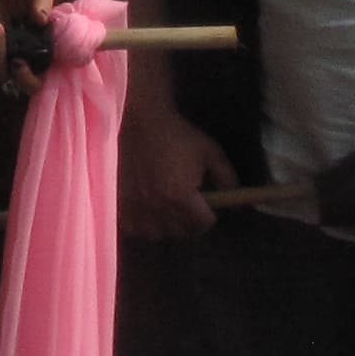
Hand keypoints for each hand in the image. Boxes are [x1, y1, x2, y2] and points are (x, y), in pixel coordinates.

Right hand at [120, 102, 237, 243]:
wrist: (140, 121)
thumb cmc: (176, 136)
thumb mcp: (210, 152)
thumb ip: (227, 178)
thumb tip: (235, 205)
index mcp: (180, 197)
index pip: (202, 224)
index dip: (209, 216)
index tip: (208, 206)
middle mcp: (157, 208)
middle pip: (180, 232)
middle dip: (190, 222)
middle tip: (189, 207)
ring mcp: (135, 209)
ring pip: (156, 234)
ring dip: (166, 226)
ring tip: (167, 210)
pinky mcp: (119, 205)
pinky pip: (134, 230)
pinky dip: (143, 225)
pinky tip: (147, 210)